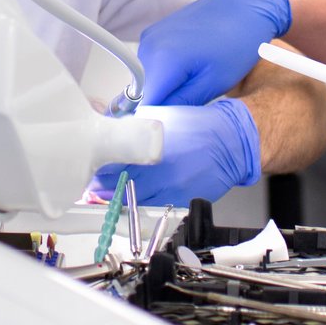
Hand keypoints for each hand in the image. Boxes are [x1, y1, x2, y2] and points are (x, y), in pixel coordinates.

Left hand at [94, 99, 260, 204]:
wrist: (232, 143)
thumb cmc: (199, 126)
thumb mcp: (161, 116)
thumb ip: (134, 125)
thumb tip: (109, 129)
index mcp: (154, 147)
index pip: (114, 164)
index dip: (100, 168)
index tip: (92, 167)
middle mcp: (162, 172)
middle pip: (120, 186)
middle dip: (104, 186)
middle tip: (96, 182)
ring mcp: (171, 190)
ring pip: (134, 202)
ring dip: (120, 197)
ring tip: (112, 191)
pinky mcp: (180, 202)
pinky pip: (153, 208)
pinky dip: (141, 204)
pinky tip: (136, 196)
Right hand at [135, 0, 291, 109]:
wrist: (247, 5)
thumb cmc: (238, 42)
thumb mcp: (213, 83)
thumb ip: (179, 105)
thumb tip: (158, 124)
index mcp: (162, 60)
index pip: (142, 106)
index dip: (157, 120)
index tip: (175, 124)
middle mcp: (148, 46)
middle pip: (143, 92)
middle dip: (163, 104)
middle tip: (193, 101)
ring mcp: (150, 37)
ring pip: (148, 79)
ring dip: (166, 87)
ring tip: (196, 79)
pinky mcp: (156, 33)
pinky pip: (153, 64)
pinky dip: (168, 73)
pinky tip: (192, 66)